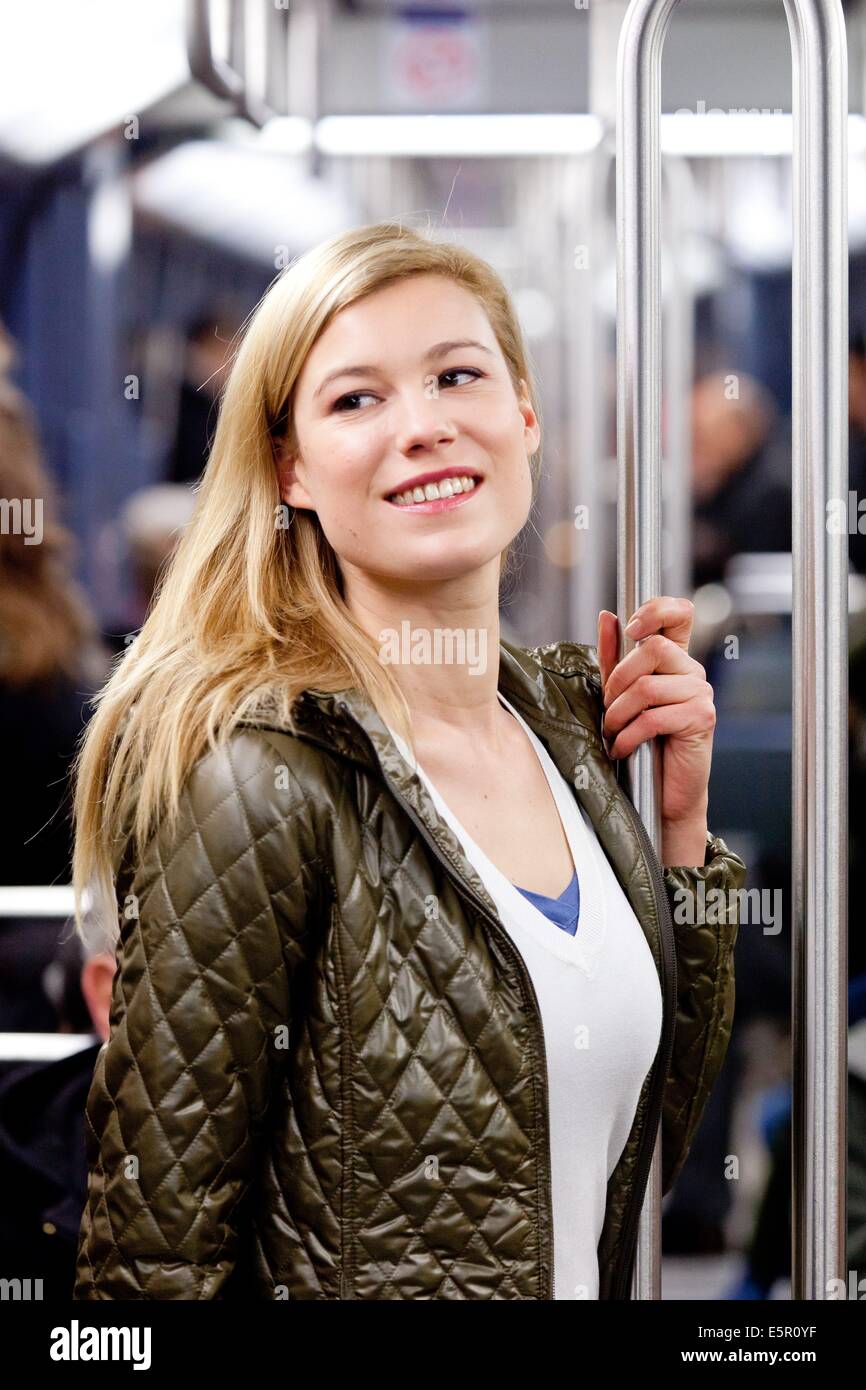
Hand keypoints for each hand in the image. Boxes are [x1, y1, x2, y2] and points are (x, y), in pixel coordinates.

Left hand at [597, 597, 714, 864]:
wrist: (662, 794)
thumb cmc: (642, 743)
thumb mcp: (620, 694)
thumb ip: (613, 657)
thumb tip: (607, 616)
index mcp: (676, 661)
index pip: (680, 613)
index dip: (657, 609)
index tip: (631, 626)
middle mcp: (693, 673)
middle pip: (653, 648)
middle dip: (618, 681)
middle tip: (610, 709)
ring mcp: (701, 694)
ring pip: (647, 686)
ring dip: (618, 714)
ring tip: (613, 732)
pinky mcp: (701, 719)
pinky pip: (653, 716)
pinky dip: (628, 736)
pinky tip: (623, 748)